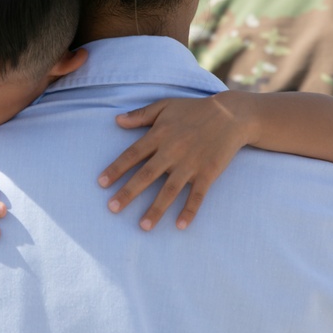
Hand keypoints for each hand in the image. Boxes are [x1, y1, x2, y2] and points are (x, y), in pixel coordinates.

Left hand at [98, 95, 250, 230]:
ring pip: (170, 190)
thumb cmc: (194, 109)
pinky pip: (197, 195)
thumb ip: (141, 115)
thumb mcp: (165, 106)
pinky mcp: (208, 172)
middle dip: (128, 192)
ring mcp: (191, 164)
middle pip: (146, 175)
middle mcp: (172, 151)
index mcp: (159, 135)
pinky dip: (189, 210)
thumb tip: (116, 120)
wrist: (231, 115)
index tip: (101, 184)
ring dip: (156, 209)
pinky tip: (180, 225)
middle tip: (112, 208)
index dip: (116, 169)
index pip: (133, 154)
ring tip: (143, 226)